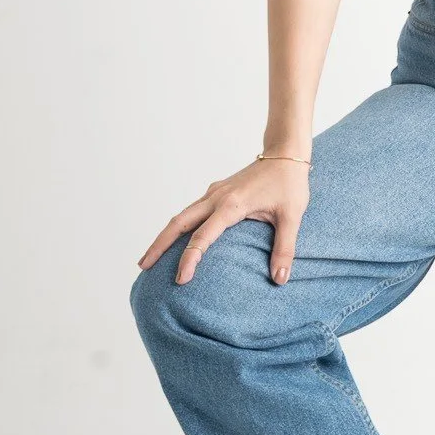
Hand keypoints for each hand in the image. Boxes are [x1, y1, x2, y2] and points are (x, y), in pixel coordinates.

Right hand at [136, 154, 310, 286]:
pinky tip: (175, 240)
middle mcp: (216, 198)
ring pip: (181, 216)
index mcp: (231, 205)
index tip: (181, 278)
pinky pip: (191, 211)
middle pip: (178, 223)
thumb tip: (280, 280)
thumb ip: (284, 249)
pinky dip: (178, 226)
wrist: (286, 153)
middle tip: (142, 267)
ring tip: (149, 258)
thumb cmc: (290, 184)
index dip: (189, 258)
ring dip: (164, 235)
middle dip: (158, 245)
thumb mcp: (292, 217)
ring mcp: (213, 193)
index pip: (202, 236)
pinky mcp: (216, 193)